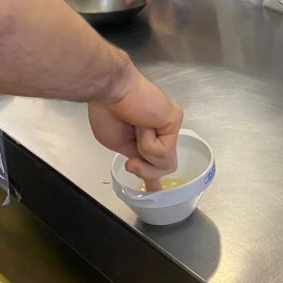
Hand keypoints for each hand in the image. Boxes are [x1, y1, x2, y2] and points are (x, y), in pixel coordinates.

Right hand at [88, 64, 182, 183]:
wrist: (110, 92)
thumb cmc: (108, 111)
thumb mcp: (118, 144)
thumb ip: (136, 158)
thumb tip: (144, 172)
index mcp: (148, 134)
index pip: (159, 158)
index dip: (156, 176)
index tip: (158, 190)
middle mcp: (162, 128)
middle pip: (164, 166)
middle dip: (146, 172)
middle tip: (131, 163)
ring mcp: (170, 124)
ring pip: (165, 163)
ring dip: (144, 153)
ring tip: (136, 130)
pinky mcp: (174, 120)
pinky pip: (163, 151)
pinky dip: (147, 143)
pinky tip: (142, 124)